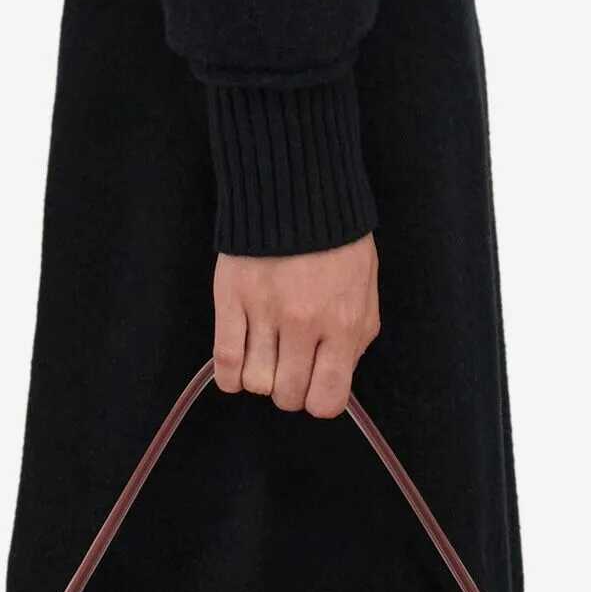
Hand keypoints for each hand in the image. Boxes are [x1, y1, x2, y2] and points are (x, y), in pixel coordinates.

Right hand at [213, 235, 380, 419]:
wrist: (299, 191)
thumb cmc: (337, 242)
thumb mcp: (365, 291)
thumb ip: (355, 338)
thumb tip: (335, 377)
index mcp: (344, 325)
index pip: (327, 399)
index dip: (318, 400)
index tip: (313, 387)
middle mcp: (305, 325)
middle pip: (288, 395)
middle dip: (289, 389)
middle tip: (288, 368)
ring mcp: (265, 313)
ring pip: (256, 383)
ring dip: (260, 378)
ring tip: (265, 359)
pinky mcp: (231, 299)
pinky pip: (225, 360)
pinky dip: (230, 376)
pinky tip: (237, 369)